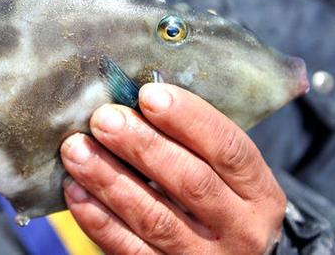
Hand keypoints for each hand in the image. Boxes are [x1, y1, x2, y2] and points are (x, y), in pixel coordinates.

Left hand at [60, 83, 284, 253]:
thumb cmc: (218, 202)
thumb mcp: (225, 176)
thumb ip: (192, 144)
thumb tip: (134, 101)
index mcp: (258, 193)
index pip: (229, 148)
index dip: (189, 119)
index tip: (149, 94)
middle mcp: (241, 230)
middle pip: (190, 182)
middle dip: (142, 145)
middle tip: (104, 119)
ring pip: (154, 217)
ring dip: (110, 179)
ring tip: (77, 150)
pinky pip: (129, 250)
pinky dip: (99, 219)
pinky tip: (76, 191)